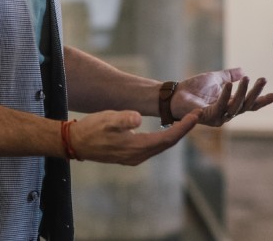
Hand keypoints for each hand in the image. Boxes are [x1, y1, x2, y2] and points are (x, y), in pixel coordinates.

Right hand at [71, 109, 200, 165]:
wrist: (76, 143)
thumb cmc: (91, 129)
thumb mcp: (107, 119)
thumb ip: (123, 118)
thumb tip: (137, 118)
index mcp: (136, 147)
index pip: (168, 139)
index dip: (184, 127)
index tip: (196, 115)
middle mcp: (138, 156)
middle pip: (168, 144)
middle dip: (184, 130)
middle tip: (197, 115)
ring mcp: (134, 157)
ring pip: (162, 146)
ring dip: (176, 134)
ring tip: (187, 121)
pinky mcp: (130, 155)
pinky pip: (154, 147)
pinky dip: (165, 138)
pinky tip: (169, 130)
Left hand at [172, 68, 272, 126]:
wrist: (174, 95)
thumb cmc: (193, 88)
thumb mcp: (215, 78)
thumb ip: (229, 76)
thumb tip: (243, 70)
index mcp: (230, 104)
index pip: (249, 104)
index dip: (262, 100)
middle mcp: (226, 113)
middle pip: (246, 105)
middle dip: (256, 93)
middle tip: (263, 79)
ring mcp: (218, 117)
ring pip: (236, 107)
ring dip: (243, 92)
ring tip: (248, 79)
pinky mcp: (208, 117)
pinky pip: (220, 106)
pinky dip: (226, 95)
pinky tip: (231, 84)